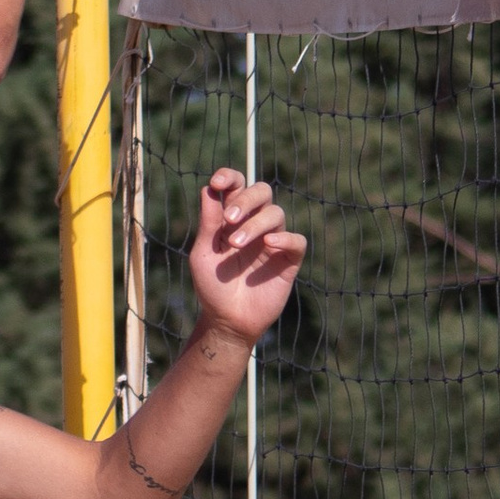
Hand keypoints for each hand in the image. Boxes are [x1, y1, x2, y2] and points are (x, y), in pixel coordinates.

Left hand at [188, 171, 307, 344]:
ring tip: (236, 245)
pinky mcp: (288, 260)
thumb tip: (208, 189)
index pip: (237, 186)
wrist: (227, 321)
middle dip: (245, 199)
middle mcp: (255, 224)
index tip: (217, 183)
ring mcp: (273, 241)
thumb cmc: (213, 287)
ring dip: (255, 224)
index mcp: (233, 218)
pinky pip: (296, 240)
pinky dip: (284, 238)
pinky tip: (268, 244)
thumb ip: (209, 224)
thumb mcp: (203, 254)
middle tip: (228, 220)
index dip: (229, 177)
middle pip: (261, 191)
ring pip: (276, 213)